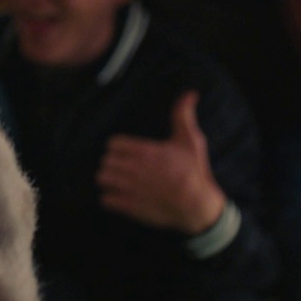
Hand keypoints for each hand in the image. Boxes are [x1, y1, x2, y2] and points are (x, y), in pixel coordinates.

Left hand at [95, 92, 225, 234]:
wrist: (198, 206)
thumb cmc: (194, 171)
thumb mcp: (191, 140)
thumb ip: (183, 115)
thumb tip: (190, 93)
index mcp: (145, 151)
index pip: (113, 144)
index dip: (117, 147)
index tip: (125, 152)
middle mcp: (134, 168)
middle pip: (105, 161)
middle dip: (112, 163)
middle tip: (122, 167)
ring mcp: (131, 188)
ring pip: (102, 179)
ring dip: (108, 179)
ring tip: (117, 181)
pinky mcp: (130, 207)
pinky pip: (105, 200)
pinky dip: (109, 198)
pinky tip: (118, 197)